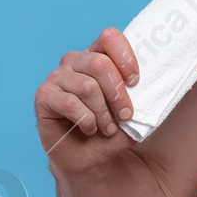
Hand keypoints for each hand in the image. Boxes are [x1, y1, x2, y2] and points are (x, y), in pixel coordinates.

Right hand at [35, 26, 138, 166]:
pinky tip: (89, 128)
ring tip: (108, 128)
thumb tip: (151, 92)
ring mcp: (56, 77)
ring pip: (87, 87)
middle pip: (99, 63)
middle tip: (125, 115)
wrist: (87, 159)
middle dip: (117, 93)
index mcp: (96, 56)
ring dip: (103, 113)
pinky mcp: (44, 96)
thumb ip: (141, 100)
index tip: (136, 82)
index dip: (125, 57)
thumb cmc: (110, 131)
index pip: (109, 38)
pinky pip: (69, 103)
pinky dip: (86, 120)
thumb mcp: (132, 115)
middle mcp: (74, 61)